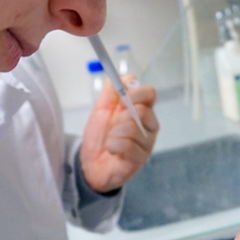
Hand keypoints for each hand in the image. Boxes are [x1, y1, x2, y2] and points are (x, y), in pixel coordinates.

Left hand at [80, 76, 159, 192]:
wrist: (90, 163)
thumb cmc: (99, 137)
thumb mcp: (101, 109)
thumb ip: (111, 92)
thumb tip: (125, 76)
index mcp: (141, 110)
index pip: (150, 94)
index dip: (136, 93)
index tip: (122, 98)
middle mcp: (149, 126)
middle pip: (142, 111)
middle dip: (120, 117)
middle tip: (113, 126)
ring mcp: (147, 143)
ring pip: (133, 129)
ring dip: (114, 134)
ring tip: (110, 140)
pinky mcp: (141, 159)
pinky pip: (128, 145)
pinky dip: (114, 146)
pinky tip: (112, 150)